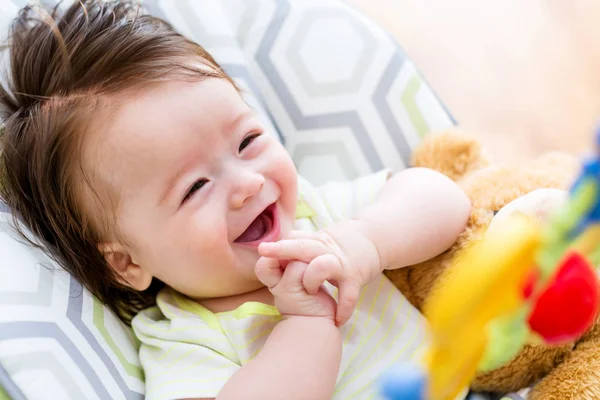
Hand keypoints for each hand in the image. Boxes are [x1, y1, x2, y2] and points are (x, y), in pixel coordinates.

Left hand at [258, 221, 380, 325]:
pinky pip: (348, 295)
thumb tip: (274, 253)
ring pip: (322, 266)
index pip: (292, 239)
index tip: (263, 250)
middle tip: (264, 250)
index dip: (278, 246)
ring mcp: (340, 263)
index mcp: (313, 242)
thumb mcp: (318, 240)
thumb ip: (299, 245)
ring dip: (312, 280)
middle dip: (282, 249)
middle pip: (302, 246)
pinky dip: (343, 309)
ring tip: (311, 294)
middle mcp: (325, 251)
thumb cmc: (339, 246)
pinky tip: (337, 320)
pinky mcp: (355, 277)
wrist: (373, 239)